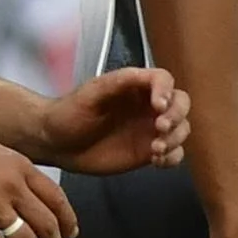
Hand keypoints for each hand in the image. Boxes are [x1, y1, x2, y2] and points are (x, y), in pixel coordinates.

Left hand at [36, 65, 188, 174]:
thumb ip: (118, 81)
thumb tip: (145, 76)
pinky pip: (173, 154)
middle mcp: (147, 106)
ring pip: (181, 130)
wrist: (55, 143)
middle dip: (176, 116)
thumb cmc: (69, 113)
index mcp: (135, 86)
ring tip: (154, 149)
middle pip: (181, 104)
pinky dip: (172, 157)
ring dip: (175, 139)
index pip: (164, 81)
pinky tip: (156, 160)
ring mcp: (149, 130)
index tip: (158, 105)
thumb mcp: (91, 92)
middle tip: (159, 127)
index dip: (166, 91)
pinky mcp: (147, 152)